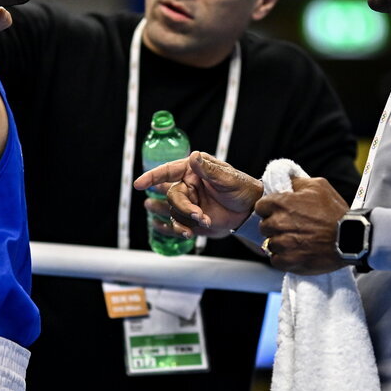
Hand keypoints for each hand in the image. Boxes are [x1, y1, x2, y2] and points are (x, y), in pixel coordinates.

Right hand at [134, 151, 262, 238]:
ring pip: (173, 212)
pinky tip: (179, 234)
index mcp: (193, 171)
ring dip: (182, 221)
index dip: (152, 176)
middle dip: (182, 208)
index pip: (168, 171)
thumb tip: (193, 156)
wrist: (251, 210)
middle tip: (199, 216)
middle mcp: (187, 186)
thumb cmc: (242, 188)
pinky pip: (177, 225)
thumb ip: (209, 170)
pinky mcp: (192, 220)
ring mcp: (189, 203)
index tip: (139, 184)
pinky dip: (176, 230)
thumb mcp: (228, 178)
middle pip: (172, 196)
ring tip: (195, 228)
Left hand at [256, 176, 350, 274]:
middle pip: (264, 226)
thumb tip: (284, 180)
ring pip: (270, 244)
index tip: (280, 212)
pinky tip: (296, 253)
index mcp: (281, 203)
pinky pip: (276, 260)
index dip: (269, 209)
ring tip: (296, 241)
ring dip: (280, 243)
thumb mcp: (318, 186)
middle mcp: (278, 223)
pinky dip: (284, 258)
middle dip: (274, 226)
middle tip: (291, 227)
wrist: (350, 239)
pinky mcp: (288, 261)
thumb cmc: (335, 212)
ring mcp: (282, 244)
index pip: (260, 206)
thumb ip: (296, 181)